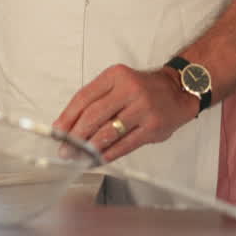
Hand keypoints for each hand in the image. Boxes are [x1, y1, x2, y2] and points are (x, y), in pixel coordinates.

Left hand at [52, 64, 199, 162]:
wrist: (178, 90)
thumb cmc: (141, 89)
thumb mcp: (117, 83)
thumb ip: (95, 100)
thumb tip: (66, 124)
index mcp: (115, 76)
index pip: (84, 97)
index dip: (67, 117)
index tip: (56, 131)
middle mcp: (129, 90)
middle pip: (94, 115)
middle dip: (75, 135)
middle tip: (64, 149)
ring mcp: (143, 109)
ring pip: (109, 131)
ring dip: (89, 147)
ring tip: (77, 157)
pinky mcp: (153, 128)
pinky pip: (125, 144)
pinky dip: (108, 154)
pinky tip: (98, 159)